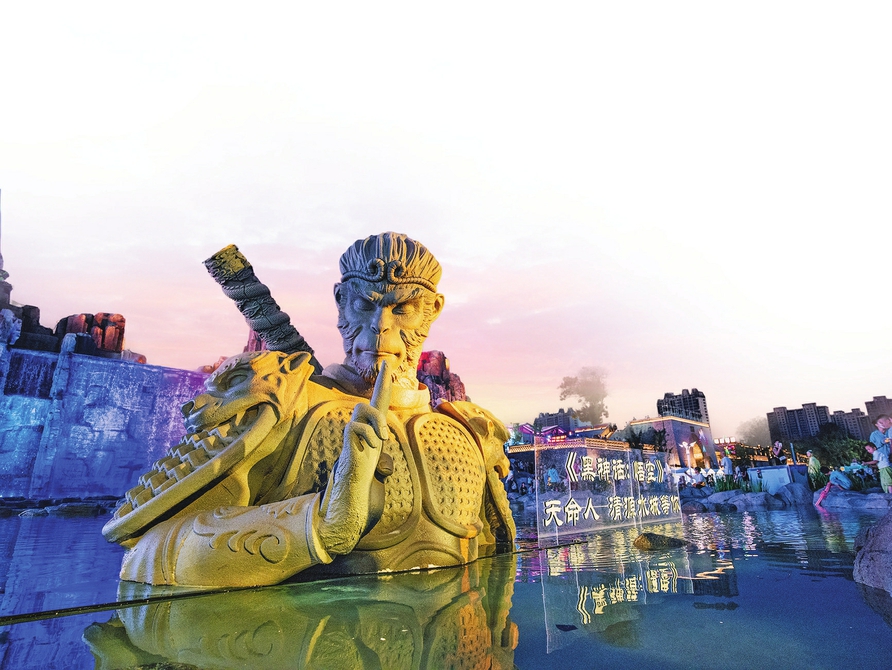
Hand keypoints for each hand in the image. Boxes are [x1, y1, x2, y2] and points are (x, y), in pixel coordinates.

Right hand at [317, 360, 391, 554]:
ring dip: (374, 421)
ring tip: (381, 441)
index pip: (377, 410)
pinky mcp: (347, 457)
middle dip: (379, 404)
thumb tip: (384, 464)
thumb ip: (381, 470)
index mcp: (371, 446)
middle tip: (386, 435)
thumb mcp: (377, 484)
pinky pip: (353, 430)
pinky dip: (365, 434)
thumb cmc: (360, 505)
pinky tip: (370, 449)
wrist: (345, 523)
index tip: (387, 365)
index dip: (382, 388)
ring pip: (359, 411)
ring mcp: (352, 448)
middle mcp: (360, 443)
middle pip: (366, 405)